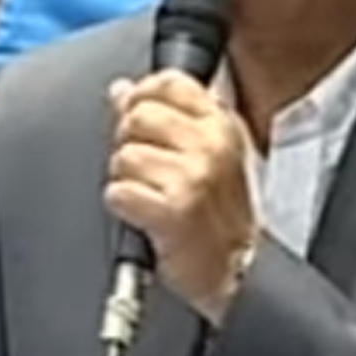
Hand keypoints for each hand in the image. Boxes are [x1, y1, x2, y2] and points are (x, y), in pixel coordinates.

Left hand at [104, 70, 258, 324]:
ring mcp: (194, 177)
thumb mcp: (208, 155)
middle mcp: (211, 145)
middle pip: (138, 115)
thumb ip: (166, 116)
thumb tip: (121, 90)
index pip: (169, 82)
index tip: (137, 114)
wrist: (236, 273)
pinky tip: (144, 216)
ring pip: (124, 156)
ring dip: (126, 180)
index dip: (142, 96)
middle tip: (145, 170)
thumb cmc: (220, 217)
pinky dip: (123, 206)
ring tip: (150, 196)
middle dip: (129, 142)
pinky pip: (119, 192)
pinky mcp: (173, 211)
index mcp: (221, 125)